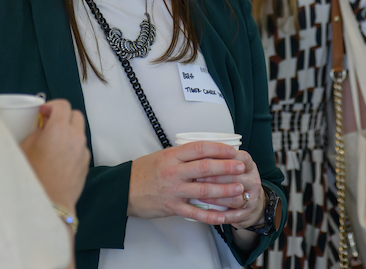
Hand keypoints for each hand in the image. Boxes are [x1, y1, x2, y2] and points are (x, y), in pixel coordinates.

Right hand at [21, 100, 90, 210]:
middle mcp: (76, 136)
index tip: (42, 113)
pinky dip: (72, 147)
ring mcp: (83, 150)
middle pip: (76, 115)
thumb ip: (36, 133)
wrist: (49, 203)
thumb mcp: (25, 149)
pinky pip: (80, 148)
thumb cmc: (32, 176)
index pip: (63, 105)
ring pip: (79, 132)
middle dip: (63, 116)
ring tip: (53, 144)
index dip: (52, 106)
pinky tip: (59, 159)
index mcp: (60, 129)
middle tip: (48, 125)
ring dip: (68, 132)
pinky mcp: (86, 164)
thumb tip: (43, 130)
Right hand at [128, 141, 246, 224]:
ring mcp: (174, 190)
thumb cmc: (143, 171)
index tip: (232, 151)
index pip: (200, 148)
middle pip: (205, 167)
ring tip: (238, 189)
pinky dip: (210, 215)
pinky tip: (223, 216)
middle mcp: (174, 172)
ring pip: (203, 189)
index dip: (218, 149)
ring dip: (224, 190)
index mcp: (172, 156)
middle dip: (226, 167)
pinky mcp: (172, 207)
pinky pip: (194, 212)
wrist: (123, 190)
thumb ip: (182, 155)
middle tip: (241, 167)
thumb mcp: (162, 156)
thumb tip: (206, 152)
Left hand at [195, 150, 264, 228]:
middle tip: (197, 177)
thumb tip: (197, 150)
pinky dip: (219, 214)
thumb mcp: (232, 165)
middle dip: (215, 178)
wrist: (251, 202)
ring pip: (235, 198)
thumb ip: (219, 158)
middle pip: (236, 178)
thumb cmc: (235, 179)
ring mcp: (252, 197)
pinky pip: (233, 215)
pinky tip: (207, 212)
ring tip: (200, 195)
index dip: (223, 158)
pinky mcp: (247, 213)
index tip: (205, 159)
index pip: (240, 158)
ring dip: (216, 197)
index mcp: (248, 165)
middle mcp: (253, 180)